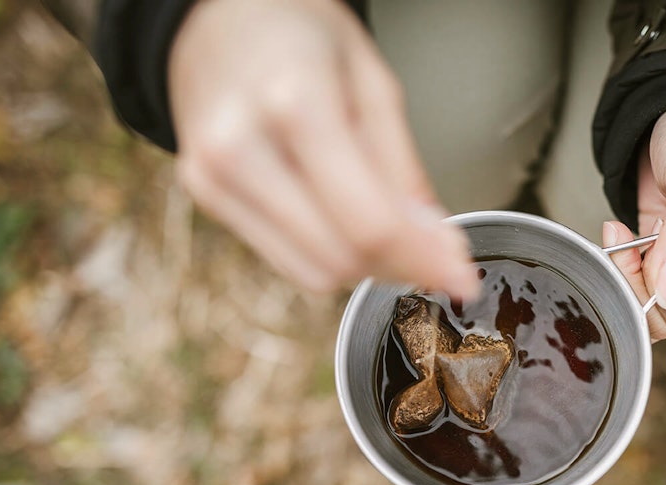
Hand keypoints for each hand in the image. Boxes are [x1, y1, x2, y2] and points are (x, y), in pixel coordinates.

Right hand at [168, 0, 477, 298]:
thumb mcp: (375, 84)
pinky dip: (328, 255)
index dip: (424, 261)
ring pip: (313, 273)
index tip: (462, 278)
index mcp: (294, 103)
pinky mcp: (204, 194)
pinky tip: (343, 222)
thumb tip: (437, 246)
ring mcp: (212, 176)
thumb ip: (404, 170)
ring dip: (365, 266)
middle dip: (400, 265)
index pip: (370, 222)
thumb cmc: (303, 36)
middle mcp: (240, 147)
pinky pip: (285, 261)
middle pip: (341, 258)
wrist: (220, 16)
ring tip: (388, 228)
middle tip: (435, 253)